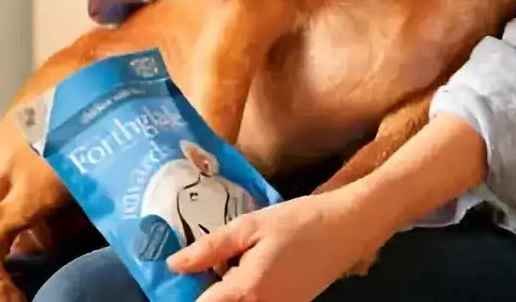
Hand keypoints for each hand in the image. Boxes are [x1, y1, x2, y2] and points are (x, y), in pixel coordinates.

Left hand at [167, 190, 381, 301]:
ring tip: (218, 267)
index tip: (169, 283)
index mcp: (247, 292)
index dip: (181, 295)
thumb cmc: (298, 222)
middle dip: (206, 293)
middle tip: (193, 271)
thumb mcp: (251, 225)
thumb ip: (211, 247)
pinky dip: (241, 295)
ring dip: (223, 293)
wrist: (345, 229)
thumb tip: (173, 265)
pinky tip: (239, 271)